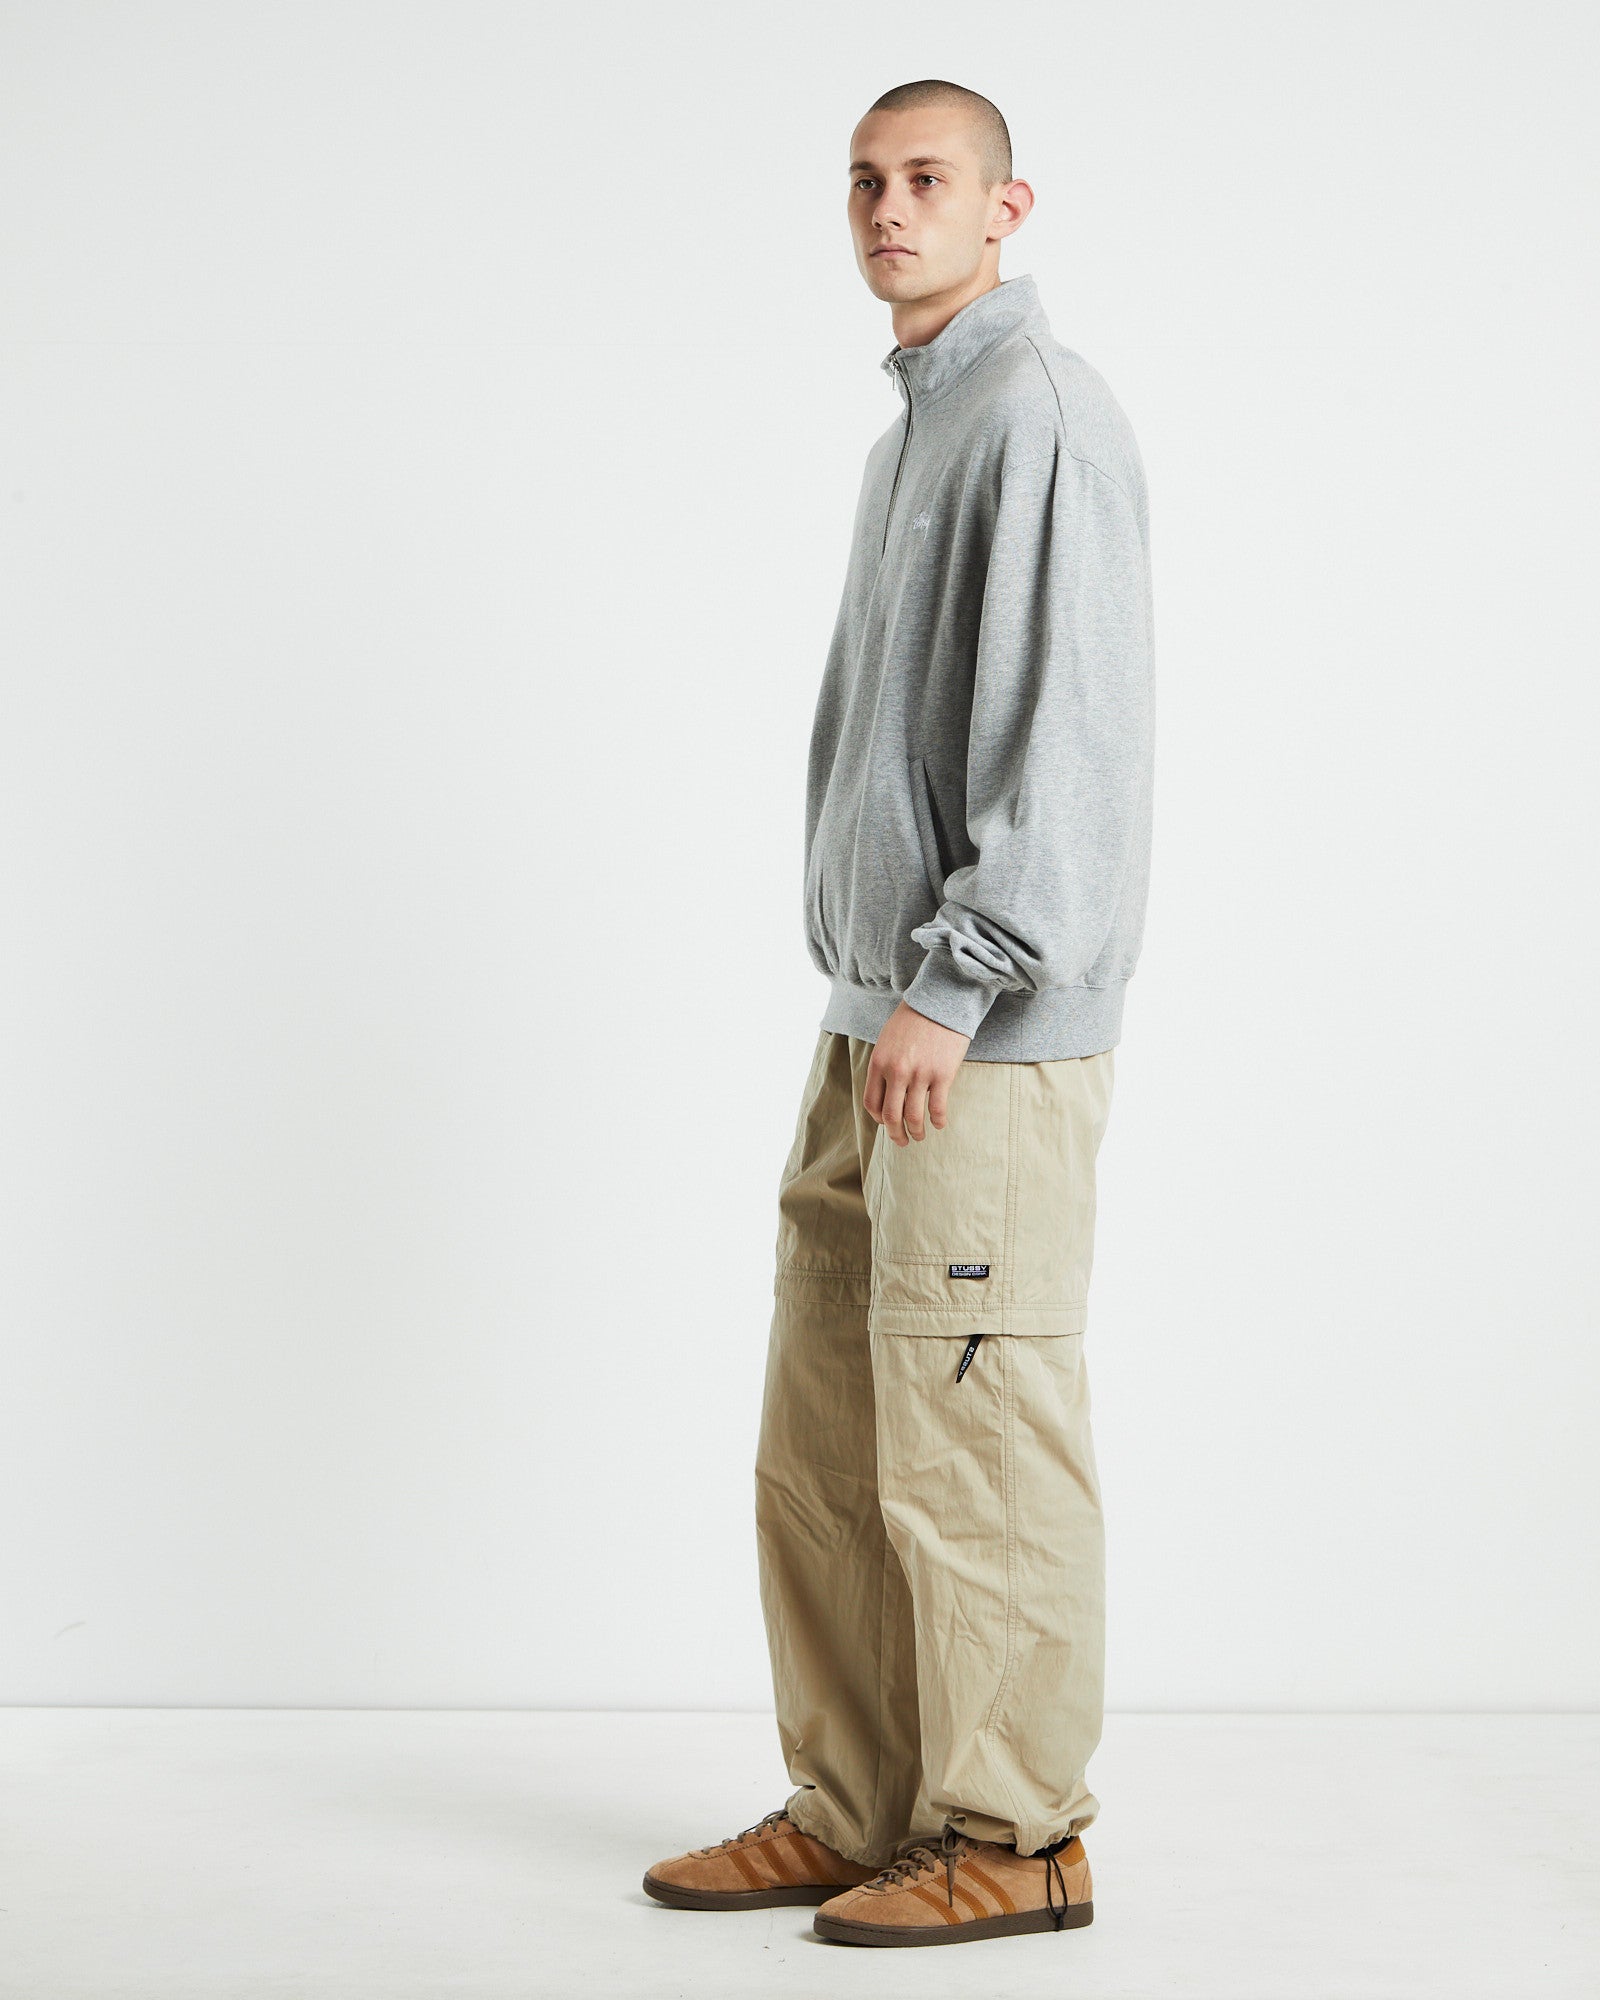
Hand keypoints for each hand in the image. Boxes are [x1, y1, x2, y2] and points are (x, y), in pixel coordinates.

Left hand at [864, 1002, 970, 1145]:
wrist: (940, 1002)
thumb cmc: (912, 1020)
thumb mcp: (887, 1041)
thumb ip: (884, 1067)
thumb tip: (887, 1094)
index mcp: (879, 1063)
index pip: (872, 1103)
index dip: (879, 1120)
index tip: (887, 1124)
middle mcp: (897, 1072)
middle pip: (891, 1116)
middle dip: (896, 1135)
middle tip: (902, 1142)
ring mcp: (920, 1075)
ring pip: (914, 1117)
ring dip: (917, 1132)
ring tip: (921, 1136)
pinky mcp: (943, 1075)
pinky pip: (938, 1108)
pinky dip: (938, 1121)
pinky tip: (939, 1124)